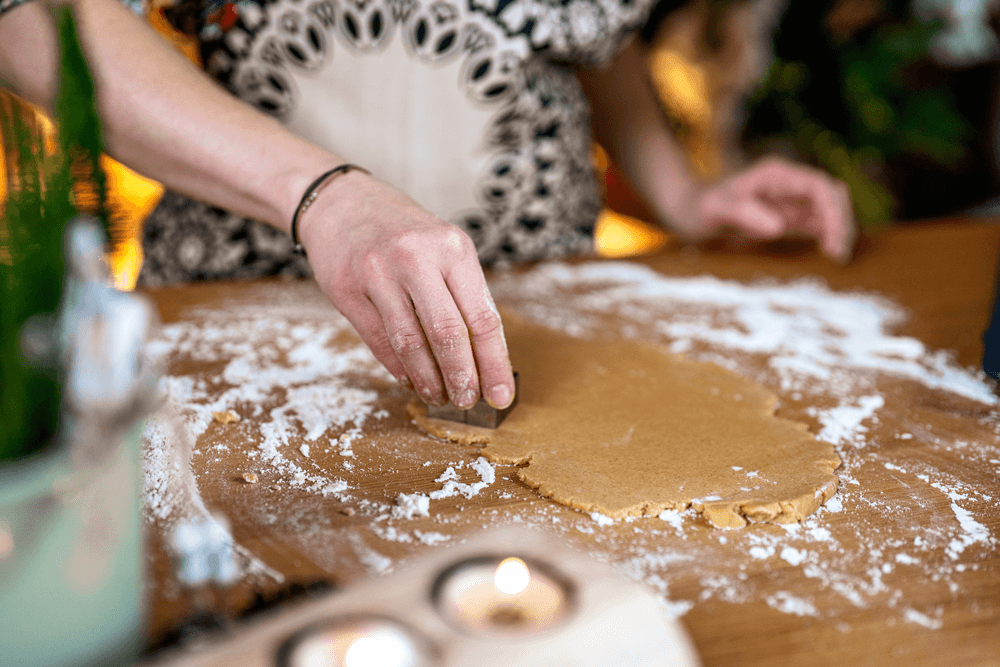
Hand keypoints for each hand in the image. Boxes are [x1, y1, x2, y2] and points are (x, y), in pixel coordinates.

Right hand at [297, 170, 515, 409]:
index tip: (501, 395)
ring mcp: (377, 273)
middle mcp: (416, 258)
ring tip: (440, 397)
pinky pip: (379, 341)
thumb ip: (464, 295)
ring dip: (429, 379)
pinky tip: (412, 380)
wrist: (342, 203)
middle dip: (463, 377)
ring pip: (411, 343)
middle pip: (448, 334)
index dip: (494, 363)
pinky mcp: (347, 290)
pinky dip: (399, 368)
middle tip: (469, 401)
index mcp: (452, 249)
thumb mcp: (444, 248)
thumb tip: (485, 359)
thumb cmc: (404, 233)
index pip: (483, 317)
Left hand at [674, 157, 856, 262]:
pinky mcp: (787, 216)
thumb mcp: (713, 209)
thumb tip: (778, 227)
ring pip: (829, 209)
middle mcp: (788, 183)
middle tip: (837, 254)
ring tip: (836, 257)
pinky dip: (827, 235)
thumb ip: (742, 213)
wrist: (686, 210)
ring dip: (838, 229)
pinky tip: (828, 254)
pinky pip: (818, 222)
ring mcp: (789, 199)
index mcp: (776, 174)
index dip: (832, 212)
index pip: (818, 187)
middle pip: (831, 195)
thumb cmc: (697, 206)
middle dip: (841, 220)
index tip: (831, 241)